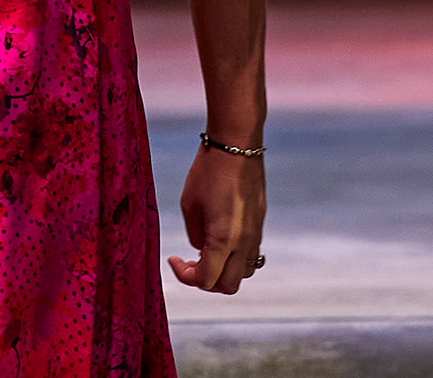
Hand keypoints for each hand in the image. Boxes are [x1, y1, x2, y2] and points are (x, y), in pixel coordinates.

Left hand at [169, 143, 266, 293]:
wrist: (237, 145)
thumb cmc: (208, 171)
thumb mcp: (189, 204)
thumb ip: (195, 234)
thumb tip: (201, 249)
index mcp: (224, 240)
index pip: (207, 280)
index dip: (185, 276)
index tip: (173, 259)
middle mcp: (244, 241)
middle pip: (228, 285)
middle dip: (206, 281)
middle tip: (189, 263)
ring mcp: (255, 233)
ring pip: (244, 273)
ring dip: (224, 271)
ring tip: (205, 254)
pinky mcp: (259, 223)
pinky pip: (251, 254)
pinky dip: (235, 258)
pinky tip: (219, 240)